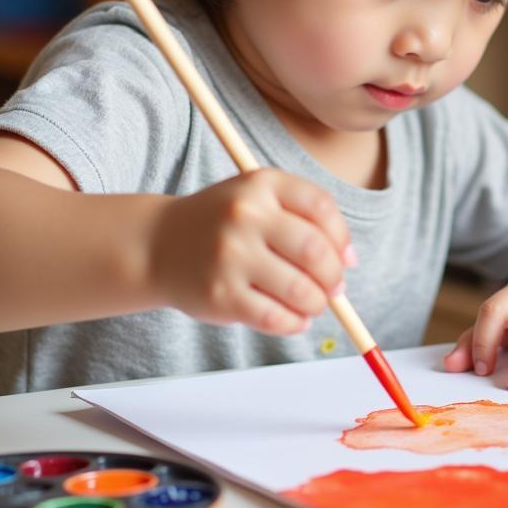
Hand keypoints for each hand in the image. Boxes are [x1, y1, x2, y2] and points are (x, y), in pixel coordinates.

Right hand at [147, 169, 354, 334]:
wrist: (158, 244)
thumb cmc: (224, 223)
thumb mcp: (260, 200)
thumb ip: (306, 219)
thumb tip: (349, 261)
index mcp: (262, 184)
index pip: (322, 208)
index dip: (342, 238)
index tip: (345, 258)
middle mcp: (245, 214)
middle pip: (315, 251)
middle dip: (334, 276)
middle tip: (335, 288)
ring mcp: (231, 255)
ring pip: (300, 289)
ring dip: (317, 304)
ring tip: (314, 305)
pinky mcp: (220, 294)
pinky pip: (275, 317)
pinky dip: (294, 323)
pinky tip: (295, 319)